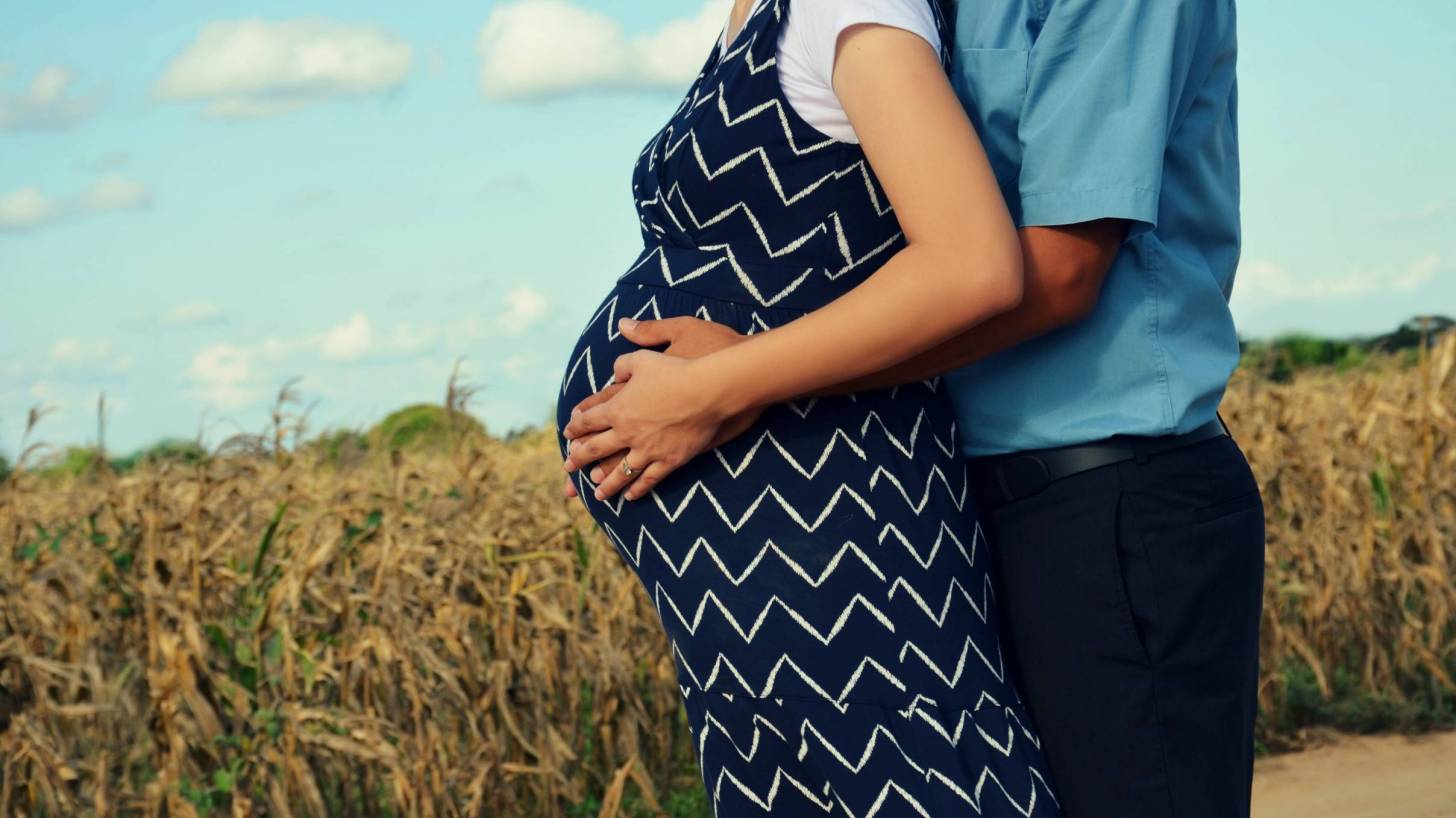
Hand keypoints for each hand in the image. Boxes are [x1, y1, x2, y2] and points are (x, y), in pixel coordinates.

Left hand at [563, 351, 727, 499]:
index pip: (588, 421)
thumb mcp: (643, 360)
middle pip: (595, 450)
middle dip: (578, 459)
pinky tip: (630, 496)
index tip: (568, 434)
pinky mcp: (669, 460)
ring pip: (619, 473)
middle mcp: (627, 433)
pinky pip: (648, 479)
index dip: (575, 427)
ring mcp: (647, 450)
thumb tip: (614, 372)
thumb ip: (623, 365)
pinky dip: (637, 489)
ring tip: (596, 494)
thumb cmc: (675, 371)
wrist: (707, 391)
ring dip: (606, 484)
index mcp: (617, 408)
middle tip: (568, 468)